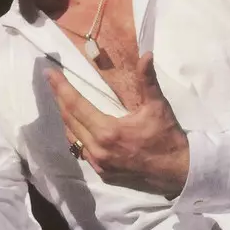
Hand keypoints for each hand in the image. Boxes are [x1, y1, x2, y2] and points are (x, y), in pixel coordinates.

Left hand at [46, 52, 188, 196]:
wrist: (179, 172)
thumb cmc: (167, 137)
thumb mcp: (158, 106)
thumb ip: (148, 80)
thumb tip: (145, 55)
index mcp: (108, 132)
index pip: (76, 105)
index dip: (61, 88)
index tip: (50, 74)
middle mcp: (98, 150)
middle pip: (69, 121)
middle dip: (59, 99)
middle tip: (52, 82)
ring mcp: (99, 164)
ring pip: (73, 138)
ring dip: (66, 118)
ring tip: (61, 101)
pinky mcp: (104, 174)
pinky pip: (82, 152)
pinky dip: (76, 136)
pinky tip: (78, 127)